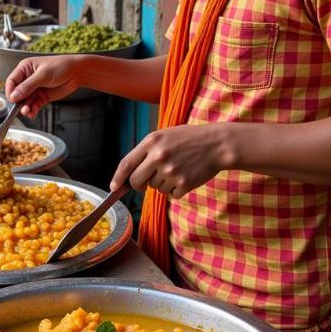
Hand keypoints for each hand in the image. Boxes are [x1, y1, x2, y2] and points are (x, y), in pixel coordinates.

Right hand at [6, 56, 82, 116]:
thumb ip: (27, 86)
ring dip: (25, 107)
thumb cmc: (61, 66)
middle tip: (22, 108)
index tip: (13, 100)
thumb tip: (14, 96)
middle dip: (19, 102)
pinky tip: (32, 113)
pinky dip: (32, 110)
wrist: (77, 72)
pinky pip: (33, 105)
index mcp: (25, 68)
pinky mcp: (41, 96)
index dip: (11, 91)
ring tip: (28, 112)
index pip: (11, 81)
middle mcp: (28, 79)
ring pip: (25, 101)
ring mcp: (35, 88)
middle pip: (17, 93)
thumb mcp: (43, 75)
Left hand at [110, 124, 230, 197]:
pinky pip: (170, 194)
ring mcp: (171, 171)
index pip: (126, 164)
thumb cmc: (188, 139)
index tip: (113, 188)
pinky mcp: (183, 183)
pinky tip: (185, 176)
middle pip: (136, 181)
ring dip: (162, 183)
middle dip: (139, 184)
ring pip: (155, 188)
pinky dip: (175, 190)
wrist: (217, 144)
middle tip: (148, 180)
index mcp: (151, 142)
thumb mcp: (164, 136)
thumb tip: (129, 174)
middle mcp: (158, 157)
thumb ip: (146, 151)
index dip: (117, 178)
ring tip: (177, 169)